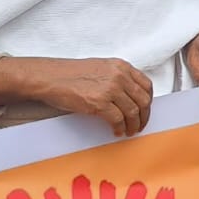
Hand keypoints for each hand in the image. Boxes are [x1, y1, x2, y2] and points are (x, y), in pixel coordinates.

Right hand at [0, 57, 154, 137]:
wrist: (50, 77)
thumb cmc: (71, 73)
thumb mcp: (101, 67)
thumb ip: (118, 77)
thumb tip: (130, 95)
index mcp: (121, 66)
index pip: (146, 85)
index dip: (148, 101)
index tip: (145, 110)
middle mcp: (119, 76)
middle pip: (143, 100)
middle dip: (144, 115)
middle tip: (140, 125)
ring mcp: (110, 89)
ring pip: (133, 111)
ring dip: (133, 124)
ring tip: (129, 131)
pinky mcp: (99, 103)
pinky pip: (118, 119)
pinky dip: (120, 128)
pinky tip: (117, 131)